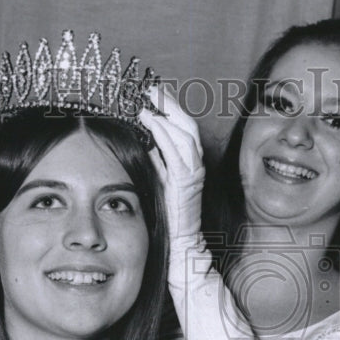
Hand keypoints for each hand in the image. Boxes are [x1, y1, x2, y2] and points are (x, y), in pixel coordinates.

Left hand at [139, 88, 205, 287]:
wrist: (183, 251)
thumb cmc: (169, 224)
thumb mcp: (160, 186)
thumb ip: (156, 166)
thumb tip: (144, 145)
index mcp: (189, 166)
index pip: (182, 130)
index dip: (170, 109)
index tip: (152, 93)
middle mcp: (195, 168)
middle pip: (186, 126)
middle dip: (169, 104)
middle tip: (151, 87)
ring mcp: (193, 176)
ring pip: (185, 136)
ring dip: (166, 114)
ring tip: (149, 99)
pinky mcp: (187, 186)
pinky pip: (178, 155)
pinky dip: (164, 135)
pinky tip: (150, 123)